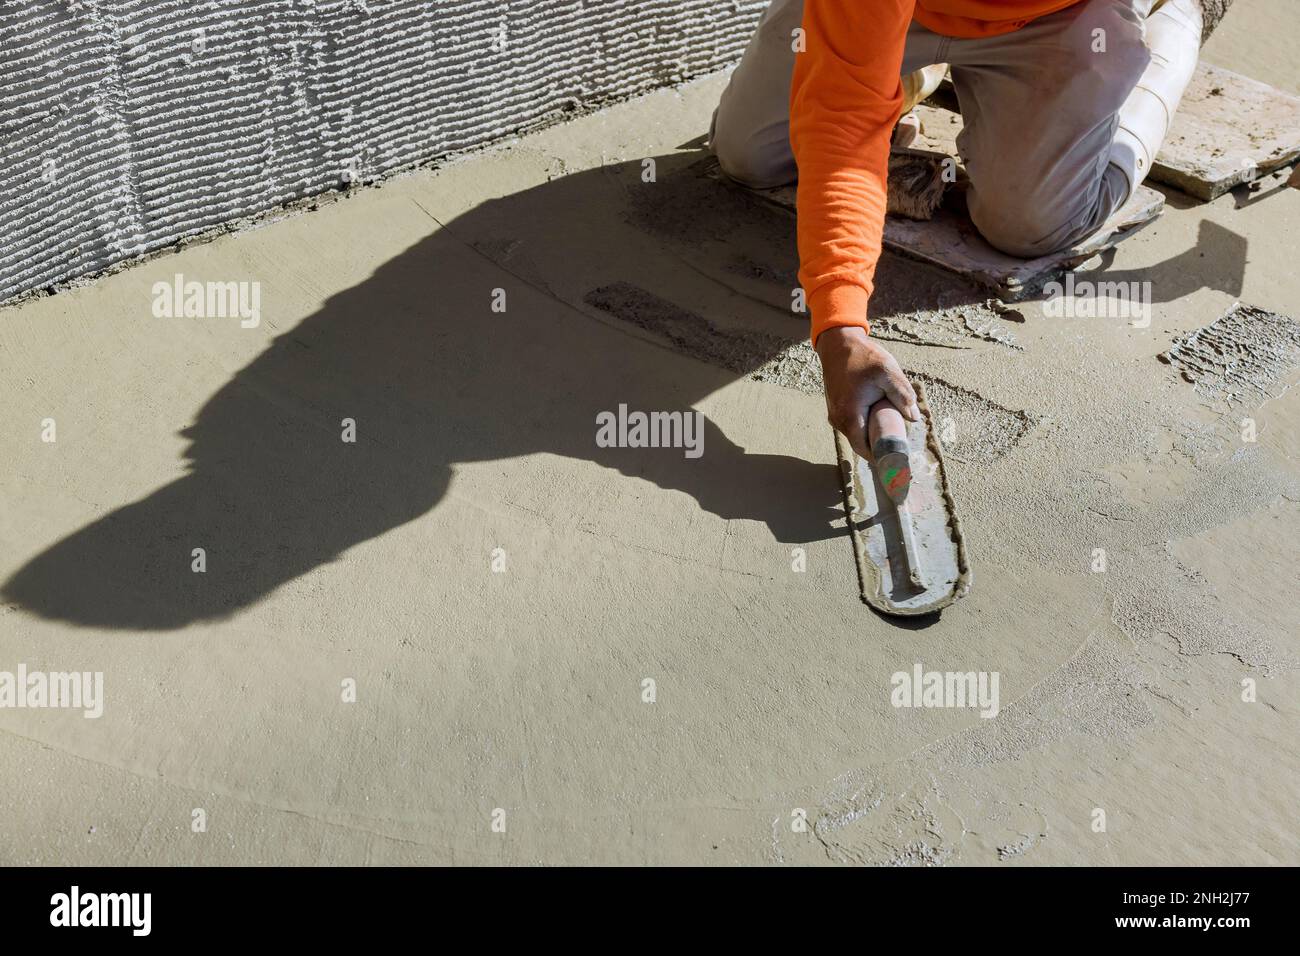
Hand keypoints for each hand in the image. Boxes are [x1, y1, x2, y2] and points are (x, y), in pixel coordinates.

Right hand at [814, 326, 918, 460]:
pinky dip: (865, 426)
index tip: (897, 463)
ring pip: (857, 435)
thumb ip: (902, 394)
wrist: (838, 343)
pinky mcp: (836, 409)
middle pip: (861, 444)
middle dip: (879, 446)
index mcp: (850, 415)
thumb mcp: (887, 371)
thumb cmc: (863, 356)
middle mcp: (838, 420)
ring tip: (892, 430)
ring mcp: (835, 415)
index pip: (864, 449)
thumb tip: (914, 418)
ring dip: (872, 435)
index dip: (881, 458)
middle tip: (901, 445)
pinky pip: (852, 425)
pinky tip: (879, 417)